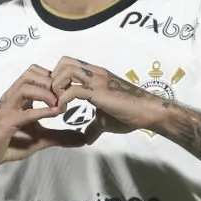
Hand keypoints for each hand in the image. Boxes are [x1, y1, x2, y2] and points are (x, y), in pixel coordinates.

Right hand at [0, 65, 88, 173]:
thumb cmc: (11, 143)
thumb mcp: (41, 139)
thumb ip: (61, 136)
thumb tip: (83, 138)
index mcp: (20, 96)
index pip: (36, 73)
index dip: (54, 77)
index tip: (68, 90)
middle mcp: (12, 97)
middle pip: (31, 73)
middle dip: (52, 81)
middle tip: (66, 95)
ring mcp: (8, 107)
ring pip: (26, 86)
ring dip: (47, 93)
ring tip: (60, 105)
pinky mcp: (5, 122)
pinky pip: (24, 112)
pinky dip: (41, 111)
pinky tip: (55, 113)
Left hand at [50, 56, 167, 140]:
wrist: (147, 112)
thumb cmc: (129, 114)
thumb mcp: (106, 120)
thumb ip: (94, 126)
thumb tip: (87, 138)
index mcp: (94, 75)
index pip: (68, 64)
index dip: (57, 78)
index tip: (56, 96)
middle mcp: (94, 73)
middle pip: (64, 62)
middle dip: (53, 79)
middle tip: (54, 98)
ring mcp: (96, 80)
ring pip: (66, 71)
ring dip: (57, 88)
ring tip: (58, 104)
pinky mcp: (98, 91)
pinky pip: (73, 90)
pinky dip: (63, 100)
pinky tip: (64, 111)